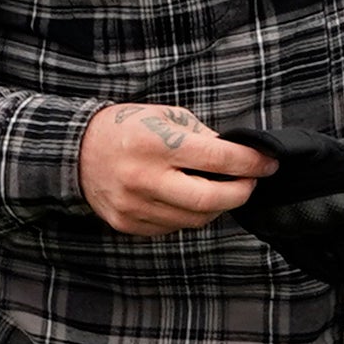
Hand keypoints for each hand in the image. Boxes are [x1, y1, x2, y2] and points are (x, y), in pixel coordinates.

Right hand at [79, 98, 274, 233]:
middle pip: (211, 200)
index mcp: (157, 143)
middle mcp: (144, 177)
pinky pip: (173, 227)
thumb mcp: (164, 116)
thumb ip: (202, 136)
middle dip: (241, 192)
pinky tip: (187, 198)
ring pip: (195, 219)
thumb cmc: (125, 128)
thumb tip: (238, 157)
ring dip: (217, 206)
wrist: (74, 151)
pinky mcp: (128, 223)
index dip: (251, 162)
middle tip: (250, 182)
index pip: (218, 158)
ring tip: (219, 189)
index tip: (268, 163)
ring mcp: (135, 205)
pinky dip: (189, 215)